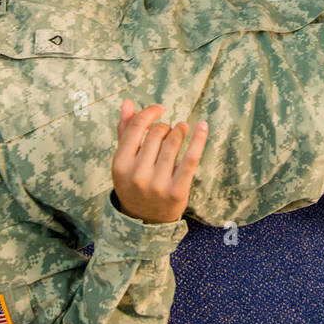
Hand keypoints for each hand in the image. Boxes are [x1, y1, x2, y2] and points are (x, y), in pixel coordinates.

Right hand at [111, 101, 206, 223]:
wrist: (145, 220)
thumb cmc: (134, 182)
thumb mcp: (125, 160)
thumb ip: (125, 131)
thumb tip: (128, 102)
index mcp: (120, 164)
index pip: (136, 128)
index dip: (149, 113)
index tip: (160, 109)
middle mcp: (137, 175)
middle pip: (157, 133)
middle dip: (166, 127)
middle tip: (170, 130)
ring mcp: (157, 184)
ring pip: (174, 143)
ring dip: (181, 130)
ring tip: (183, 128)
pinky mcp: (177, 191)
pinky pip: (190, 159)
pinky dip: (198, 140)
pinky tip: (203, 126)